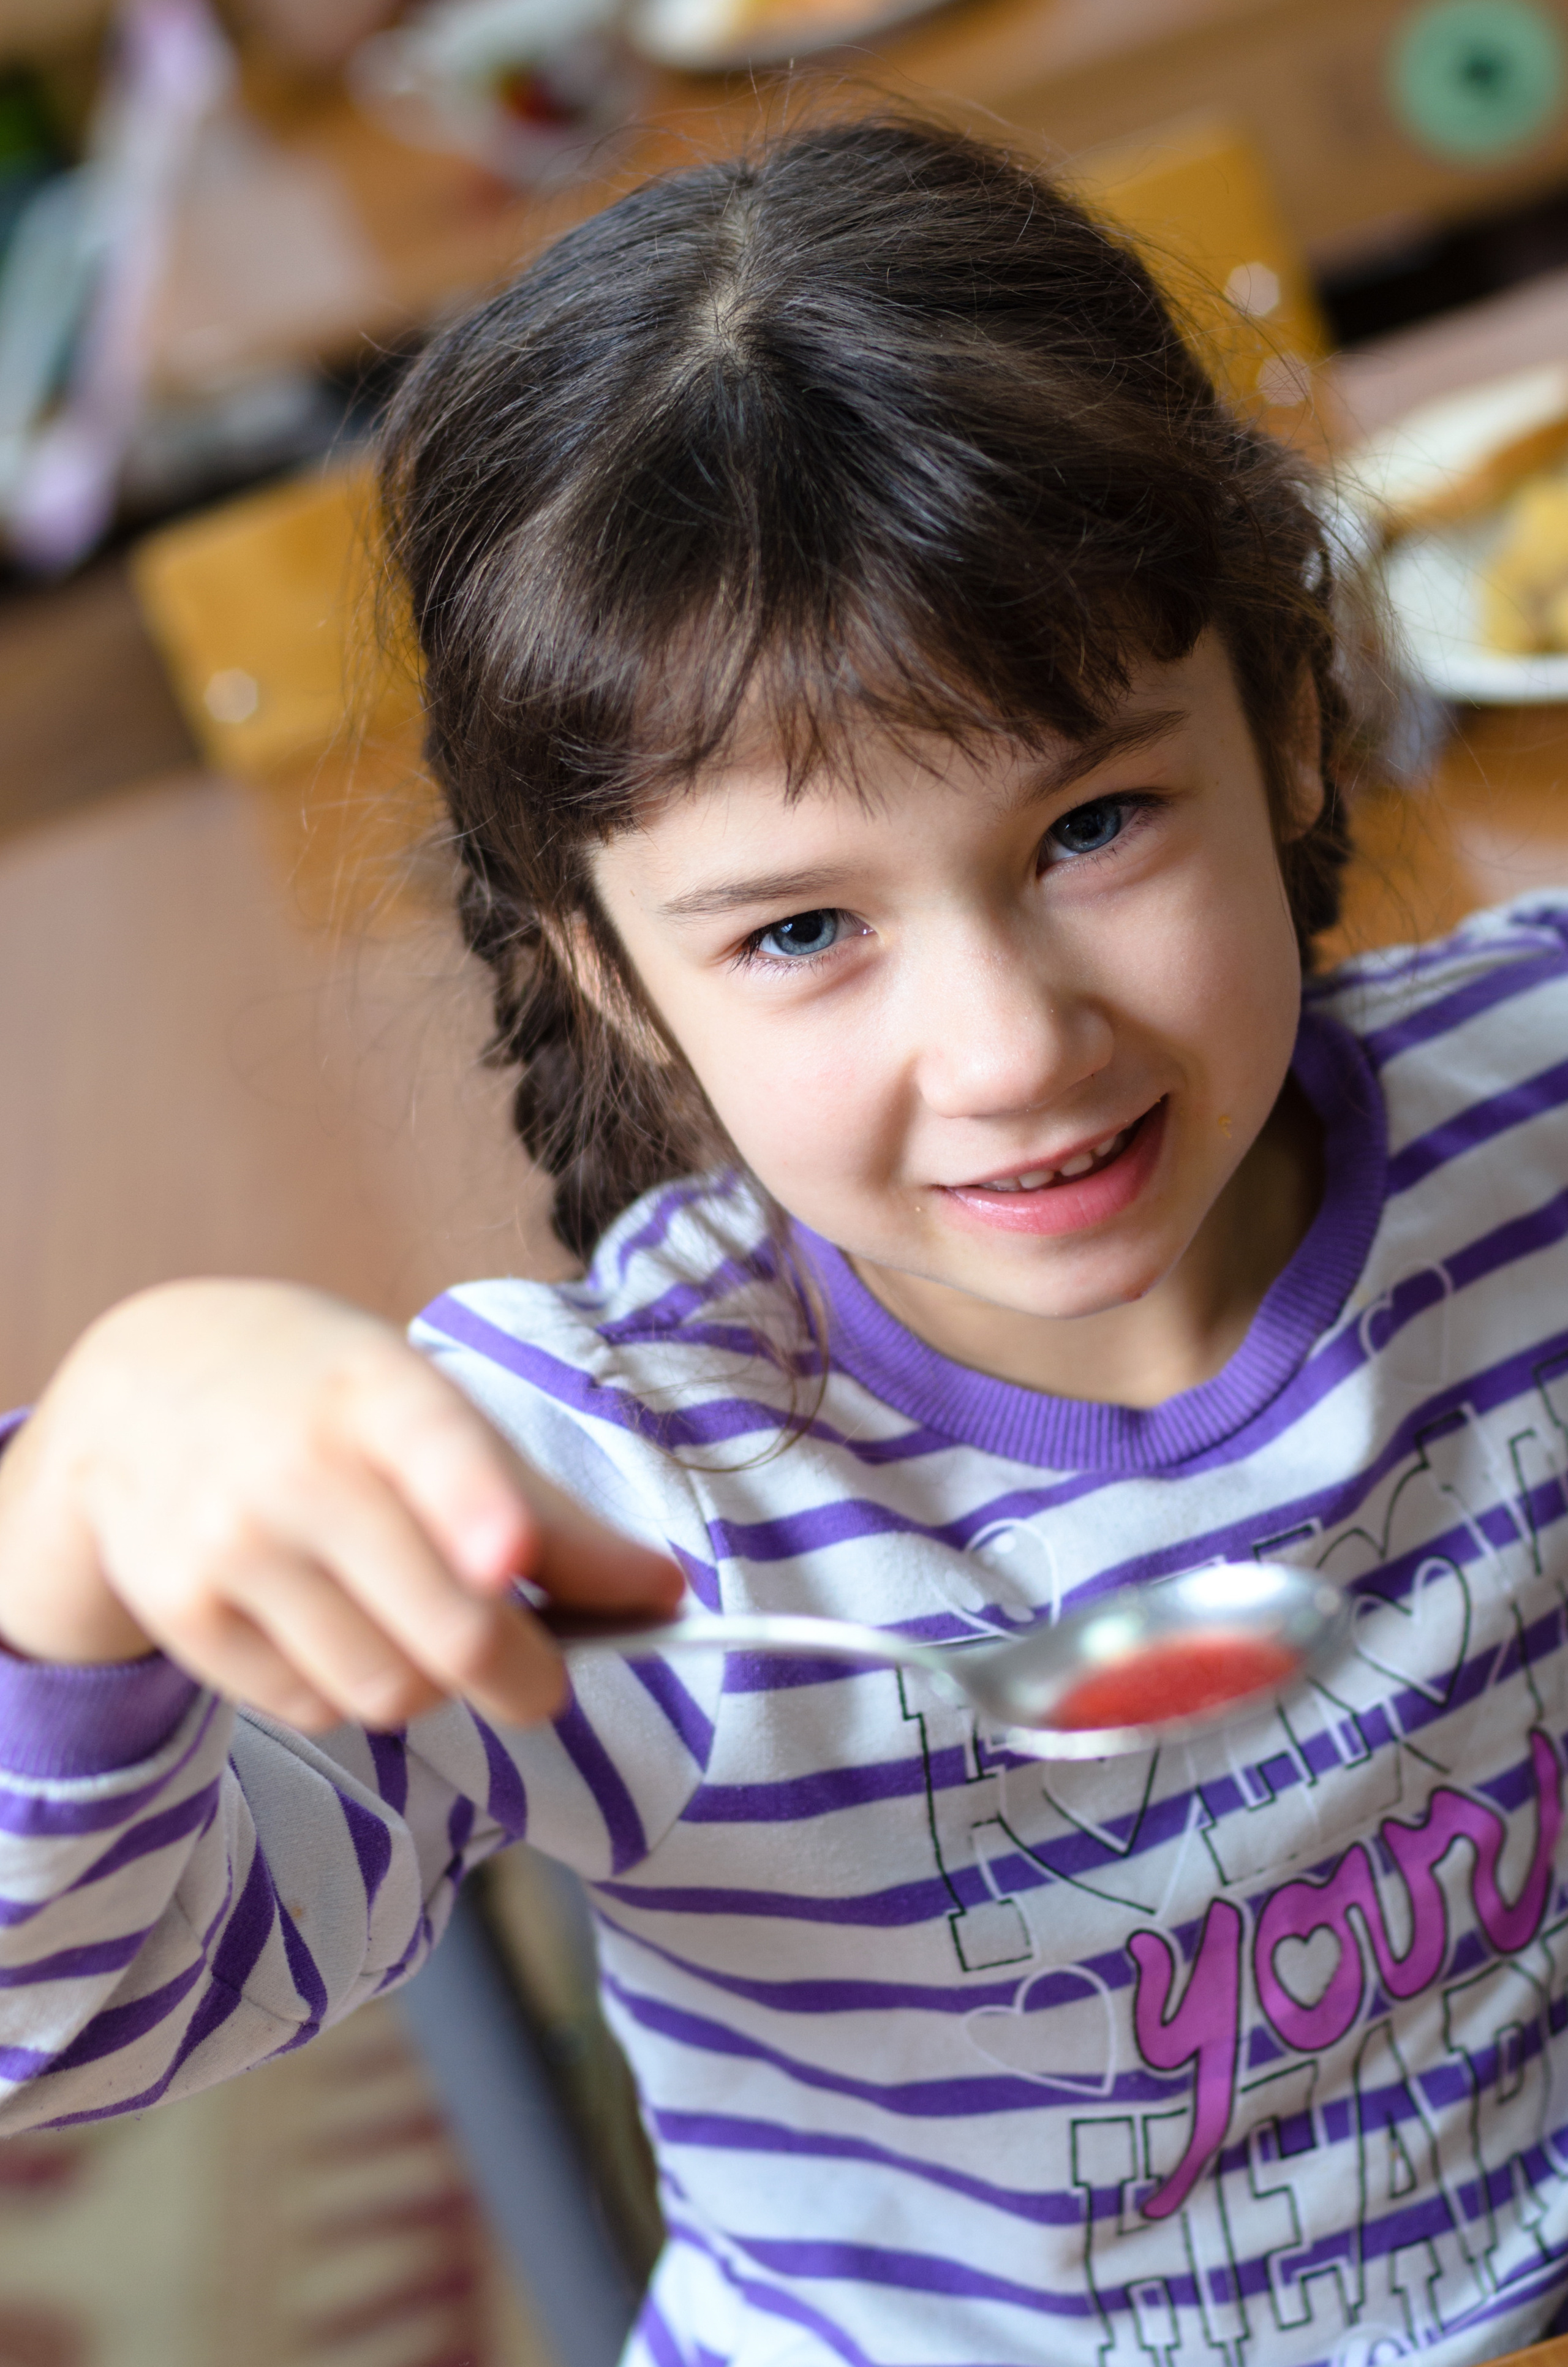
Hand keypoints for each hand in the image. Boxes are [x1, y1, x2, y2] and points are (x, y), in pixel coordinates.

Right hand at [0, 1280, 682, 1731]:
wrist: (138, 1391)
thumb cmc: (325, 1401)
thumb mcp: (430, 1408)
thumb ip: (547, 1506)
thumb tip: (663, 1595)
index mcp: (379, 1391)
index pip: (438, 1450)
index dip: (477, 1509)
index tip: (509, 1555)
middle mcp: (295, 1467)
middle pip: (445, 1628)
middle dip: (524, 1676)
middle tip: (544, 1679)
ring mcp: (229, 1545)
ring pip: (385, 1692)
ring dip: (431, 1686)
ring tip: (412, 1621)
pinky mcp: (184, 1616)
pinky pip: (313, 1711)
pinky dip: (350, 1691)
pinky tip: (334, 1624)